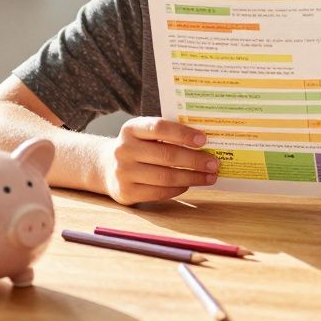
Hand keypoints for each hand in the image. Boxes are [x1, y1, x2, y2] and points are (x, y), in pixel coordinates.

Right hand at [97, 117, 216, 204]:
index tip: (204, 140)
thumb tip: (205, 142)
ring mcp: (123, 172)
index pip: (159, 128)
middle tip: (214, 163)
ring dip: (192, 177)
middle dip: (195, 160)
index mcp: (131, 129)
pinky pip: (159, 192)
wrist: (106, 167)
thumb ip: (168, 134)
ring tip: (209, 177)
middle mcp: (124, 150)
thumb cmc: (138, 147)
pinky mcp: (126, 192)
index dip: (183, 134)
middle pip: (167, 155)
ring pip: (165, 177)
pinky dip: (179, 189)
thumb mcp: (145, 133)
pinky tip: (190, 184)